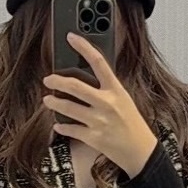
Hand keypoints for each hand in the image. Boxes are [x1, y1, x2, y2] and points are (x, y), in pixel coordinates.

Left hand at [42, 32, 157, 178]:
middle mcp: (107, 103)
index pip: (99, 62)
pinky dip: (61, 126)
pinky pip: (71, 129)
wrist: (140, 150)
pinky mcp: (93, 137)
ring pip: (68, 108)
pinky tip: (58, 124)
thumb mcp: (124, 100)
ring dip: (54, 103)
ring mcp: (99, 121)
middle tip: (48, 79)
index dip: (83, 47)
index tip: (71, 37)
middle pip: (76, 86)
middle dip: (57, 81)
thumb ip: (106, 89)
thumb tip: (83, 79)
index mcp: (116, 90)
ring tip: (48, 100)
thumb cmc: (132, 124)